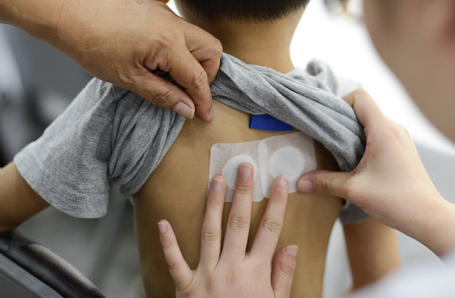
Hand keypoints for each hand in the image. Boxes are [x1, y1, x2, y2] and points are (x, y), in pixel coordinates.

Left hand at [54, 0, 221, 120]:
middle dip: (208, 73)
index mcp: (167, 43)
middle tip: (190, 91)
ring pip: (200, 38)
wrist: (73, 18)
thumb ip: (164, 95)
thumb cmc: (95, 50)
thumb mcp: (130, 80)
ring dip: (195, 60)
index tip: (205, 115)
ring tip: (173, 77)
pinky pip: (183, 30)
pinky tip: (161, 60)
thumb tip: (189, 110)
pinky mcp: (159, 9)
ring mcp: (167, 13)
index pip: (198, 76)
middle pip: (212, 49)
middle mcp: (173, 24)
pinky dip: (182, 48)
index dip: (204, 99)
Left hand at [158, 163, 296, 296]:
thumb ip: (282, 275)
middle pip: (239, 223)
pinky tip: (164, 222)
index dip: (277, 203)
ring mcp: (206, 276)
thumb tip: (291, 247)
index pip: (269, 230)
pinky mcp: (186, 287)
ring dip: (213, 204)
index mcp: (255, 273)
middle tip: (245, 167)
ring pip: (210, 232)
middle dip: (243, 193)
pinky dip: (168, 243)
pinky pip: (175, 262)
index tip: (280, 181)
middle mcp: (231, 269)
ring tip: (216, 179)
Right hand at [297, 89, 454, 255]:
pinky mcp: (403, 148)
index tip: (327, 121)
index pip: (360, 96)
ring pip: (372, 122)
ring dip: (354, 131)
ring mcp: (401, 138)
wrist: (428, 216)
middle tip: (326, 137)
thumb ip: (325, 182)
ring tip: (339, 151)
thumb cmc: (396, 201)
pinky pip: (380, 133)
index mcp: (383, 130)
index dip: (340, 103)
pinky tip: (356, 161)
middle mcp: (395, 128)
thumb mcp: (354, 191)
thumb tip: (300, 183)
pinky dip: (365, 140)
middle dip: (343, 119)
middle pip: (364, 108)